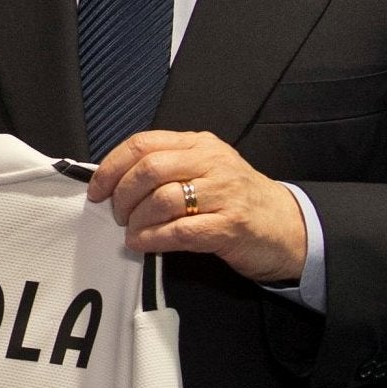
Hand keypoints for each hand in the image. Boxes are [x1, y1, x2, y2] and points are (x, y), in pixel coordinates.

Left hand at [87, 130, 306, 285]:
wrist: (289, 226)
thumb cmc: (237, 199)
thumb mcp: (204, 171)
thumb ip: (167, 169)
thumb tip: (115, 181)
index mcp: (198, 144)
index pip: (144, 144)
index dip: (112, 166)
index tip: (97, 189)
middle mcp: (211, 162)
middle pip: (150, 169)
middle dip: (123, 194)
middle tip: (117, 214)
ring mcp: (223, 193)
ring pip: (163, 199)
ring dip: (138, 219)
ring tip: (132, 232)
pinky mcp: (231, 225)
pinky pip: (180, 230)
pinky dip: (154, 239)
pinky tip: (144, 244)